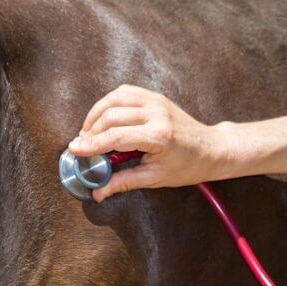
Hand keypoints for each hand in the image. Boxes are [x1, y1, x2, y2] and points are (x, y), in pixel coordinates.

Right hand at [67, 84, 234, 201]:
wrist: (211, 148)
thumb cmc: (188, 165)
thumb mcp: (155, 178)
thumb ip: (124, 182)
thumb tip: (99, 192)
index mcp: (158, 136)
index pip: (115, 137)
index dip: (92, 144)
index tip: (75, 150)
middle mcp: (156, 113)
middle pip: (111, 116)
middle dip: (91, 131)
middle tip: (82, 145)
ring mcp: (156, 101)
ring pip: (114, 99)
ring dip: (96, 114)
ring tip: (88, 131)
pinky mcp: (155, 96)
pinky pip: (125, 92)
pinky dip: (109, 102)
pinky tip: (103, 117)